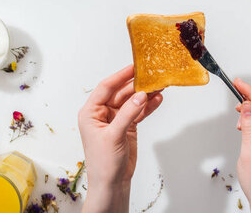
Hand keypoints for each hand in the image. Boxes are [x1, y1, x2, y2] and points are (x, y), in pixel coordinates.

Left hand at [78, 65, 162, 212]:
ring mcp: (116, 119)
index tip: (134, 67)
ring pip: (132, 101)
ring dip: (145, 95)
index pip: (106, 87)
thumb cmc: (103, 163)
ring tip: (159, 86)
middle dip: (137, 85)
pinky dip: (148, 106)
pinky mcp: (127, 126)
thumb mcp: (114, 135)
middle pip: (121, 92)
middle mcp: (102, 113)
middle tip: (152, 76)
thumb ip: (128, 113)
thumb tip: (140, 95)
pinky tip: (158, 99)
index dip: (120, 76)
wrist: (112, 183)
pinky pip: (139, 112)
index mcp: (91, 112)